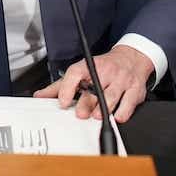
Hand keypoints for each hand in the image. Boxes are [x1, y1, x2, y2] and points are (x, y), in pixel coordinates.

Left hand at [33, 44, 154, 123]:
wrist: (131, 59)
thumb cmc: (104, 67)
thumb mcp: (81, 71)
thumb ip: (61, 86)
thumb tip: (40, 96)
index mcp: (89, 66)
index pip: (75, 73)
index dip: (67, 88)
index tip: (63, 102)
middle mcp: (106, 72)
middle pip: (95, 88)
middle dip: (87, 103)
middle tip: (81, 114)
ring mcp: (121, 81)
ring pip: (112, 96)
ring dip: (104, 109)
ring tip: (97, 116)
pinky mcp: (135, 90)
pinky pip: (129, 103)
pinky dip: (122, 112)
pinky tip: (116, 116)